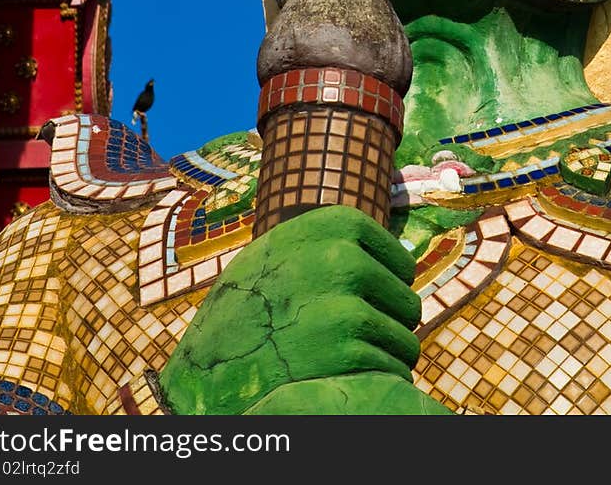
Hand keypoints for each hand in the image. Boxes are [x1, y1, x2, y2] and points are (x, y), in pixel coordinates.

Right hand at [159, 204, 426, 414]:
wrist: (203, 367)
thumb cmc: (244, 311)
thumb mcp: (281, 255)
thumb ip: (332, 245)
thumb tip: (397, 254)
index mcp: (332, 226)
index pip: (399, 262)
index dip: (386, 289)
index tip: (361, 304)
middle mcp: (343, 259)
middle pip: (407, 304)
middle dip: (387, 327)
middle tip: (347, 340)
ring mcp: (346, 308)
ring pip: (404, 342)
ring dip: (381, 358)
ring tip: (338, 361)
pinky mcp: (348, 354)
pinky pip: (390, 373)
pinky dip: (373, 384)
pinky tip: (337, 380)